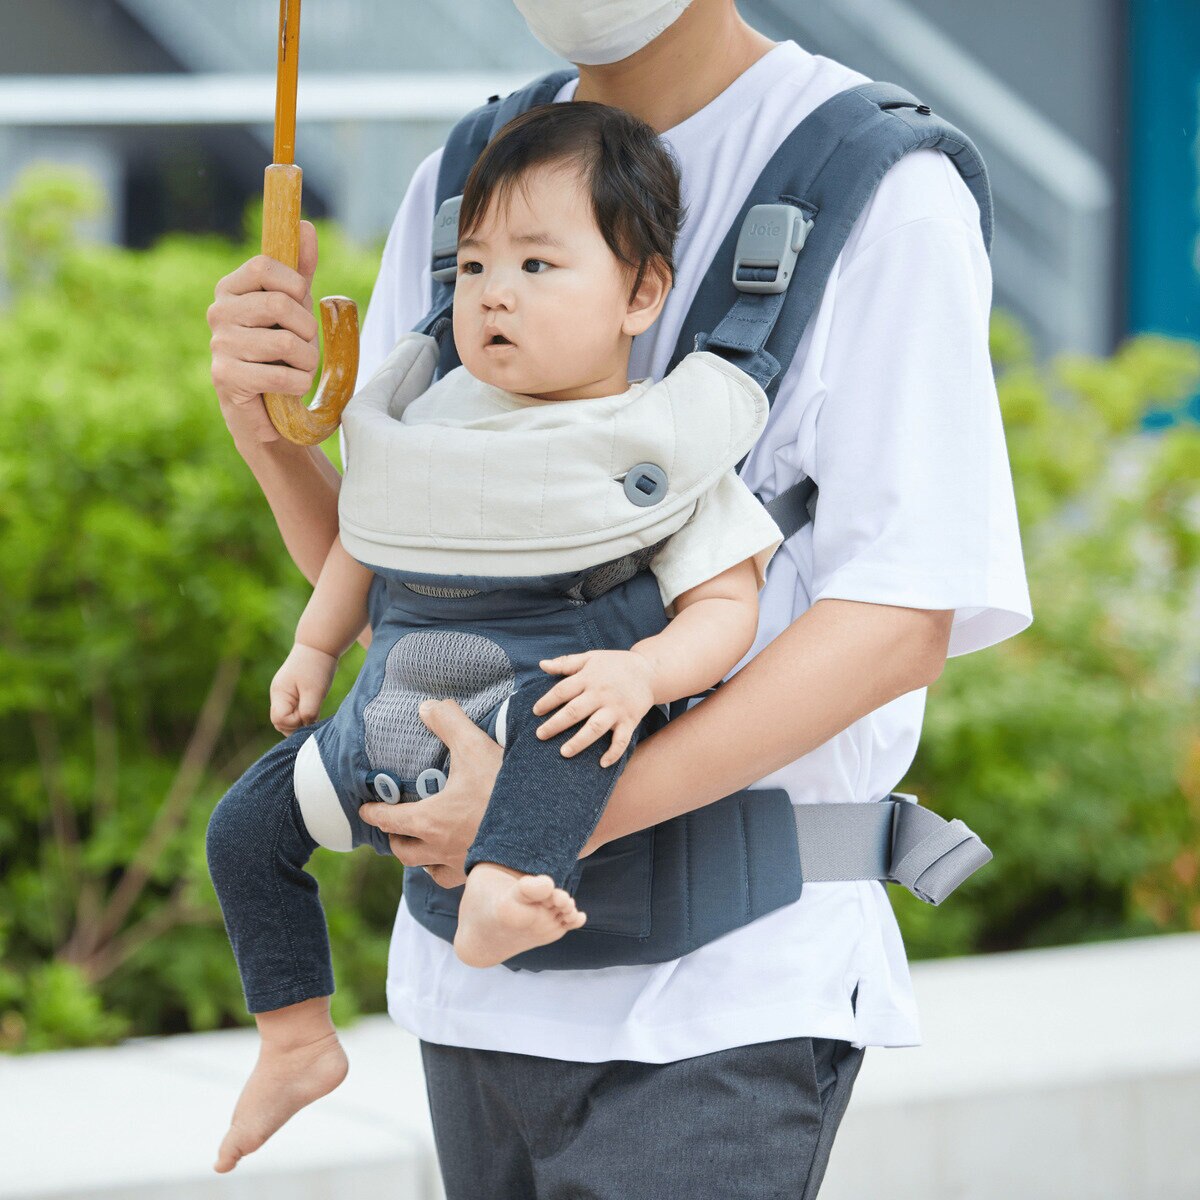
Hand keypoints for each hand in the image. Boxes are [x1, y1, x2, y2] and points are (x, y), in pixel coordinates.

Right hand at [207, 220, 320, 447]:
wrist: (266, 410)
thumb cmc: (280, 354)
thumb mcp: (293, 309)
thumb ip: (299, 271)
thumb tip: (305, 227)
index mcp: (231, 289)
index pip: (263, 266)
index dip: (293, 284)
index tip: (301, 302)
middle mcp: (218, 312)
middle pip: (278, 304)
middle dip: (307, 330)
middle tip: (305, 346)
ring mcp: (218, 345)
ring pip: (285, 342)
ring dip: (306, 360)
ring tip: (298, 368)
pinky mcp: (225, 377)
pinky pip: (279, 374)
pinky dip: (298, 383)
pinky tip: (291, 385)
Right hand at [269, 642, 336, 734]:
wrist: (320, 646)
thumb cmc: (317, 667)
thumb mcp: (315, 691)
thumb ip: (308, 711)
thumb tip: (305, 726)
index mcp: (279, 694)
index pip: (279, 720)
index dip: (294, 723)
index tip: (309, 713)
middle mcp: (278, 697)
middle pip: (281, 723)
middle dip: (296, 725)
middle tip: (313, 715)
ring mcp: (285, 696)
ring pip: (288, 719)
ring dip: (301, 721)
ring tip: (315, 710)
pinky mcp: (293, 695)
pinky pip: (295, 712)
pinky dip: (304, 714)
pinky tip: (315, 709)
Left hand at [357, 699, 502, 888]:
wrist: (541, 828)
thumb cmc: (503, 791)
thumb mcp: (475, 747)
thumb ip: (449, 724)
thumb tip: (426, 707)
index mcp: (429, 821)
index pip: (388, 820)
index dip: (373, 813)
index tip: (365, 810)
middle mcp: (439, 848)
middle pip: (403, 850)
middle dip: (395, 837)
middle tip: (395, 825)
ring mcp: (460, 864)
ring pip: (426, 869)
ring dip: (418, 857)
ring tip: (422, 844)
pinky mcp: (480, 873)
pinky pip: (453, 878)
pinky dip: (446, 869)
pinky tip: (455, 857)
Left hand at [533, 650, 656, 765]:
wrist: (649, 671)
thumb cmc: (615, 664)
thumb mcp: (590, 657)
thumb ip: (565, 662)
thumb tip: (542, 665)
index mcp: (589, 678)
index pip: (562, 691)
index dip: (547, 701)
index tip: (536, 712)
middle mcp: (601, 694)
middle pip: (575, 711)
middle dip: (555, 724)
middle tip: (540, 735)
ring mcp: (616, 709)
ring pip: (595, 727)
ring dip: (579, 741)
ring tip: (564, 752)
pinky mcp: (630, 720)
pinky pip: (622, 740)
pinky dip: (614, 753)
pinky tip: (602, 764)